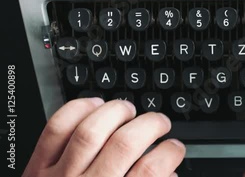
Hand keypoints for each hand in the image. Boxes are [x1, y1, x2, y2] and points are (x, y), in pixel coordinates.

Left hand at [23, 99, 184, 176]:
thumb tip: (170, 172)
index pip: (151, 171)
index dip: (171, 152)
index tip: (175, 147)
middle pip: (125, 144)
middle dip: (151, 124)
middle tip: (160, 123)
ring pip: (91, 130)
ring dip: (117, 112)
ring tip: (130, 110)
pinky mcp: (38, 167)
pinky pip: (57, 128)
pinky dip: (78, 109)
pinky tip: (95, 105)